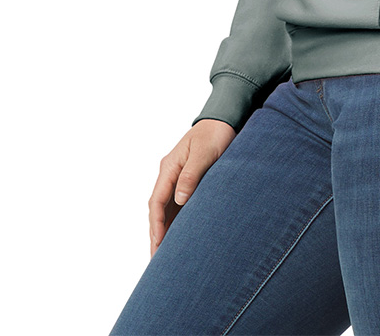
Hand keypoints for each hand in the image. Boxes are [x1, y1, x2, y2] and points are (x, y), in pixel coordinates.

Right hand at [147, 118, 236, 255]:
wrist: (224, 120)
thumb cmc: (215, 134)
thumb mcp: (204, 152)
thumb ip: (191, 174)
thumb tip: (180, 199)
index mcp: (169, 166)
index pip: (157, 200)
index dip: (156, 224)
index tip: (157, 244)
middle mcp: (169, 174)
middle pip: (157, 208)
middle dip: (156, 233)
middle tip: (155, 260)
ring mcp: (177, 178)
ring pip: (166, 209)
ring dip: (164, 230)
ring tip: (163, 256)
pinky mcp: (188, 181)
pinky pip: (176, 205)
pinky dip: (175, 222)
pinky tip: (178, 237)